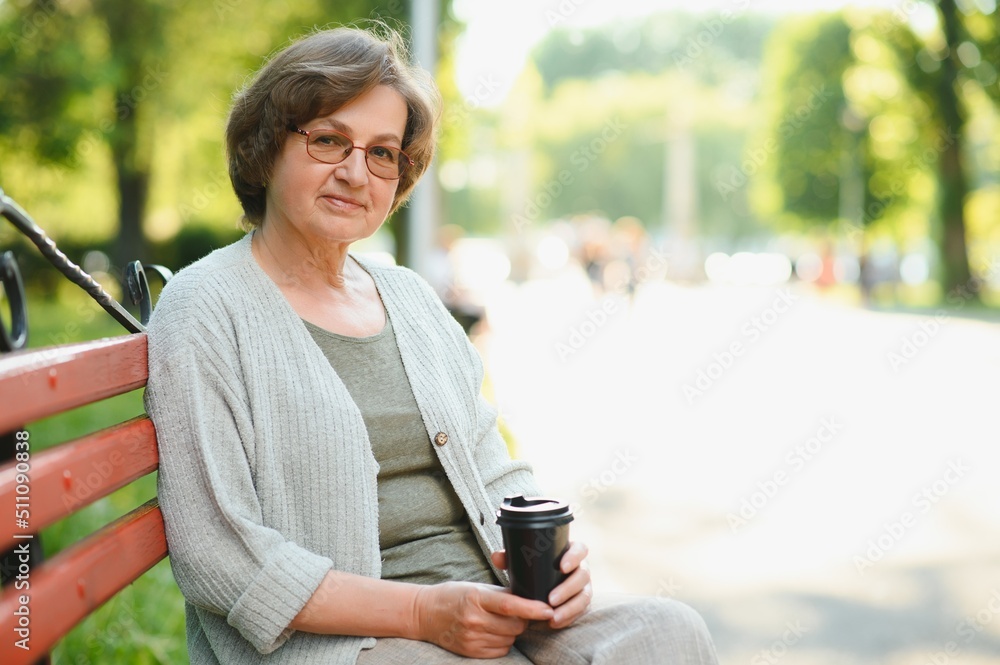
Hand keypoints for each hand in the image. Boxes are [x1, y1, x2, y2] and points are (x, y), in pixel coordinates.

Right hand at [412, 581, 553, 657]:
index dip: (532, 609)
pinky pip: (500, 651)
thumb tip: (530, 598)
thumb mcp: (477, 588)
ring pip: (510, 639)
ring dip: (512, 632)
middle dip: (522, 620)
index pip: (510, 605)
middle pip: (514, 626)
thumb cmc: (454, 595)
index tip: (548, 609)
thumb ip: (502, 594)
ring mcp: (471, 637)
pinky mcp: (470, 651)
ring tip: (498, 622)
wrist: (425, 613)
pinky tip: (492, 633)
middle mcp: (474, 619)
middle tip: (516, 613)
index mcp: (476, 598)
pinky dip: (503, 643)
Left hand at [491, 541, 592, 629]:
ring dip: (570, 608)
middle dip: (568, 589)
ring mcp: (583, 587)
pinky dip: (568, 618)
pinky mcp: (581, 603)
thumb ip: (510, 558)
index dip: (574, 557)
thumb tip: (497, 557)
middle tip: (551, 599)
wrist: (540, 584)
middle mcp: (580, 568)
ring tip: (553, 617)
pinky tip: (555, 623)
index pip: (580, 550)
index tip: (562, 567)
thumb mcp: (523, 562)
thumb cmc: (533, 568)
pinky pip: (580, 611)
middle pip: (583, 576)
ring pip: (584, 596)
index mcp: (569, 552)